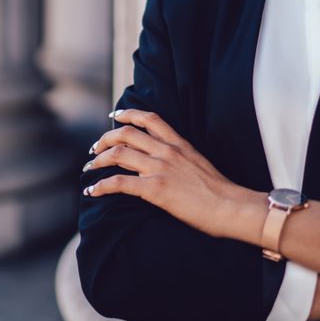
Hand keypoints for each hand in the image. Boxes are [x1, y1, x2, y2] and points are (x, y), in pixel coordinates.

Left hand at [81, 108, 245, 238]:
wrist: (230, 206)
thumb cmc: (219, 191)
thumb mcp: (198, 164)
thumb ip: (179, 158)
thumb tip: (162, 162)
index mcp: (178, 143)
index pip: (150, 118)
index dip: (128, 114)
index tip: (114, 116)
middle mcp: (167, 151)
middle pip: (126, 133)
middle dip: (105, 139)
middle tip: (95, 149)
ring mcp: (160, 168)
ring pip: (118, 154)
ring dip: (98, 161)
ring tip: (89, 168)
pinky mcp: (155, 189)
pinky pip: (118, 183)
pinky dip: (100, 186)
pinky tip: (92, 192)